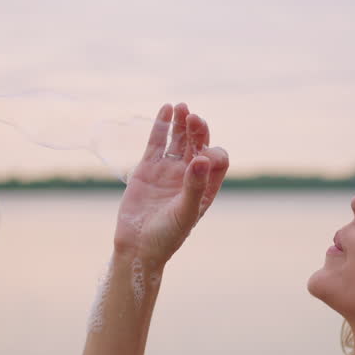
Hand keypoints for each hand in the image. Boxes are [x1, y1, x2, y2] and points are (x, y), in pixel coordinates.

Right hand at [113, 103, 228, 263]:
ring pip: (179, 140)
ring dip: (182, 123)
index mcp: (205, 187)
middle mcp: (189, 176)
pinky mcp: (147, 168)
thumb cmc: (167, 236)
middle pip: (199, 144)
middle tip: (194, 119)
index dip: (212, 154)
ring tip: (182, 107)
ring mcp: (168, 170)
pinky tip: (166, 109)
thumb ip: (194, 187)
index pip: (217, 160)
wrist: (137, 247)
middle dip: (198, 131)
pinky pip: (157, 142)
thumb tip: (202, 158)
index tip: (201, 158)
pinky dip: (162, 126)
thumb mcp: (185, 213)